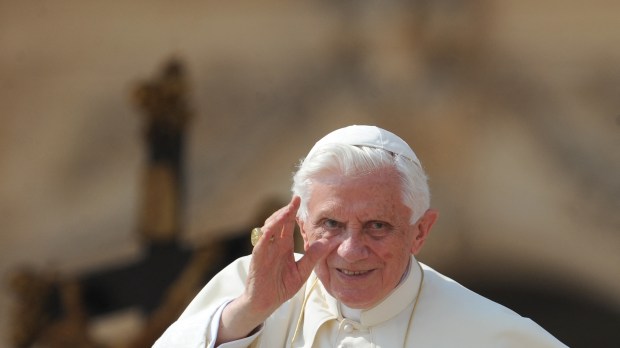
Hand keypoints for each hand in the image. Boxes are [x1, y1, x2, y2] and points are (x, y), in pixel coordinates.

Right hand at [216, 196, 334, 343]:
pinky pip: (261, 243)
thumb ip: (313, 256)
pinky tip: (273, 227)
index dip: (292, 212)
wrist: (266, 302)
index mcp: (283, 246)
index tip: (300, 200)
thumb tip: (329, 243)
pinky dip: (266, 234)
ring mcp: (264, 250)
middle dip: (286, 210)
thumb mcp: (302, 271)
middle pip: (278, 222)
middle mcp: (273, 244)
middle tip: (296, 200)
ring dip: (277, 218)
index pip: (287, 224)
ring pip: (268, 228)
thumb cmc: (282, 286)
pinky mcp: (257, 258)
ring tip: (287, 210)